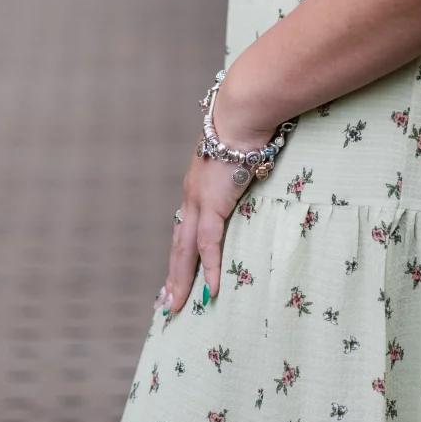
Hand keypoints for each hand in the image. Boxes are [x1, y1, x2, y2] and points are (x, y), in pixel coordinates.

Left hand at [156, 110, 275, 315]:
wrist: (241, 114)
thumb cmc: (245, 125)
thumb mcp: (239, 152)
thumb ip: (241, 167)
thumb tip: (255, 170)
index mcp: (197, 184)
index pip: (184, 224)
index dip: (180, 249)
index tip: (174, 271)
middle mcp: (191, 195)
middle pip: (178, 243)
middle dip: (173, 273)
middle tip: (165, 302)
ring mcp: (198, 201)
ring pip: (184, 250)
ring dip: (180, 280)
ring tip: (176, 306)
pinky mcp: (212, 204)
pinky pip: (208, 244)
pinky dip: (209, 268)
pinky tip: (210, 290)